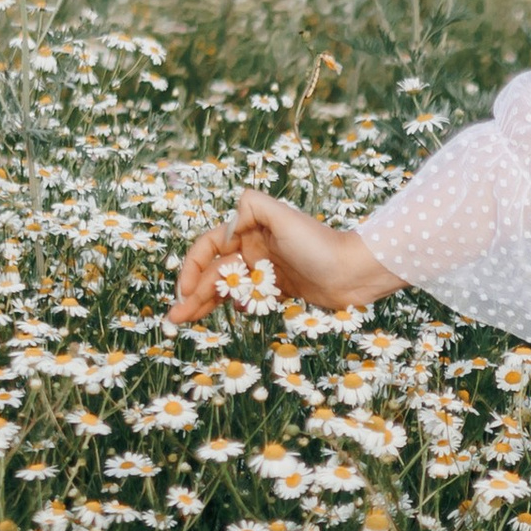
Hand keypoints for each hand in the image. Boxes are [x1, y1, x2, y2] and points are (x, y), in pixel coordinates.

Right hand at [168, 194, 403, 326]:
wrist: (355, 272)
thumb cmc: (321, 244)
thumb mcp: (284, 216)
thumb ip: (251, 207)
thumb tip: (225, 229)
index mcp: (249, 230)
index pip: (208, 247)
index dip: (192, 267)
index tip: (184, 291)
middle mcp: (254, 248)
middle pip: (213, 272)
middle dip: (192, 294)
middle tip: (175, 318)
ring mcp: (266, 270)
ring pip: (227, 288)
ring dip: (205, 303)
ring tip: (185, 322)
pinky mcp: (280, 289)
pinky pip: (248, 298)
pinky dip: (234, 306)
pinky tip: (225, 315)